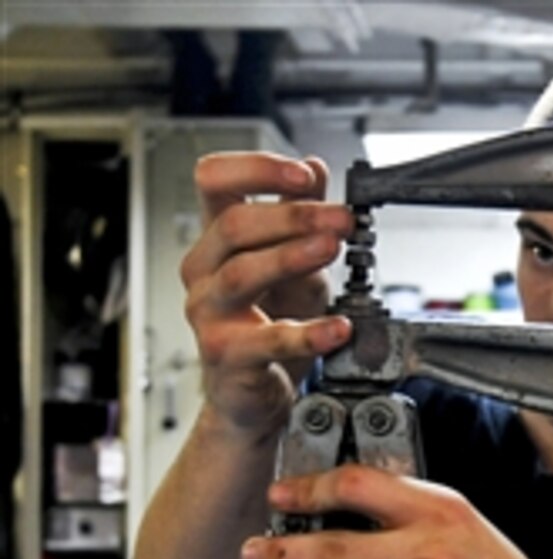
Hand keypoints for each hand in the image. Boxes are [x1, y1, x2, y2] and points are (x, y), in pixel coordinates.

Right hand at [181, 152, 355, 438]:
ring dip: (292, 257)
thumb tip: (315, 167)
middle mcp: (204, 270)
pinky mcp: (226, 354)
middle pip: (234, 225)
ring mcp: (209, 312)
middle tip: (342, 219)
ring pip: (241, 273)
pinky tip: (339, 327)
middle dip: (294, 215)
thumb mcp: (295, 260)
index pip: (215, 180)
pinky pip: (268, 340)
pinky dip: (310, 333)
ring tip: (331, 249)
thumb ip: (302, 216)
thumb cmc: (270, 322)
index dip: (258, 170)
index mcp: (217, 238)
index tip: (305, 174)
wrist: (256, 390)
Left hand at [240, 464, 552, 558]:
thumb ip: (415, 512)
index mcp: (445, 513)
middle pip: (337, 547)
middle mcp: (434, 555)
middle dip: (284, 550)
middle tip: (257, 551)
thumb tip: (349, 501)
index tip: (284, 495)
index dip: (312, 488)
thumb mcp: (470, 529)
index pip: (362, 486)